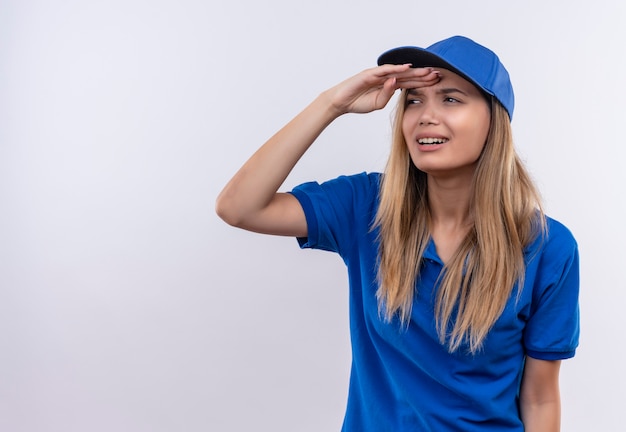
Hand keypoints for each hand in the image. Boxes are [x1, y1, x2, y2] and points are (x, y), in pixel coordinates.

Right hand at [324, 64, 439, 114]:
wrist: (341, 102)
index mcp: (389, 86)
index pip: (409, 83)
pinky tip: (406, 67)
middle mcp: (386, 78)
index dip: (422, 82)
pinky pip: (384, 70)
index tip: (437, 82)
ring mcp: (378, 75)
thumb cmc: (358, 102)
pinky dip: (396, 68)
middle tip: (438, 74)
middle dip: (423, 75)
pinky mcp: (369, 74)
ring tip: (427, 71)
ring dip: (414, 71)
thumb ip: (387, 96)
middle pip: (408, 75)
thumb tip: (396, 84)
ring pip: (399, 71)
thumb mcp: (377, 104)